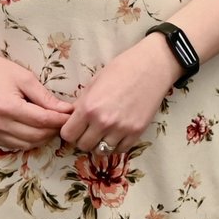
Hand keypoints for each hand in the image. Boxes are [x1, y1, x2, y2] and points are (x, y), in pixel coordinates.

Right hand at [0, 49, 73, 150]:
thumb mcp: (24, 78)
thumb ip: (45, 97)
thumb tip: (66, 110)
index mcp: (7, 107)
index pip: (42, 121)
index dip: (60, 120)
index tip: (71, 115)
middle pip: (36, 136)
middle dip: (53, 129)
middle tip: (62, 119)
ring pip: (26, 144)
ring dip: (41, 137)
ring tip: (49, 124)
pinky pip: (12, 145)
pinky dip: (26, 140)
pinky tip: (32, 128)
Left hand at [60, 34, 176, 154]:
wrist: (151, 67)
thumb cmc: (121, 69)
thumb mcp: (94, 82)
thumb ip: (82, 103)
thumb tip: (73, 118)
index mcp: (88, 107)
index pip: (67, 134)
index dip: (69, 131)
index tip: (75, 126)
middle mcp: (103, 122)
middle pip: (83, 146)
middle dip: (83, 138)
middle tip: (89, 129)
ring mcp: (121, 129)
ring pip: (101, 151)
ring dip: (99, 143)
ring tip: (104, 132)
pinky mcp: (136, 132)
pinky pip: (120, 150)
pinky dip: (116, 145)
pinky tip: (117, 134)